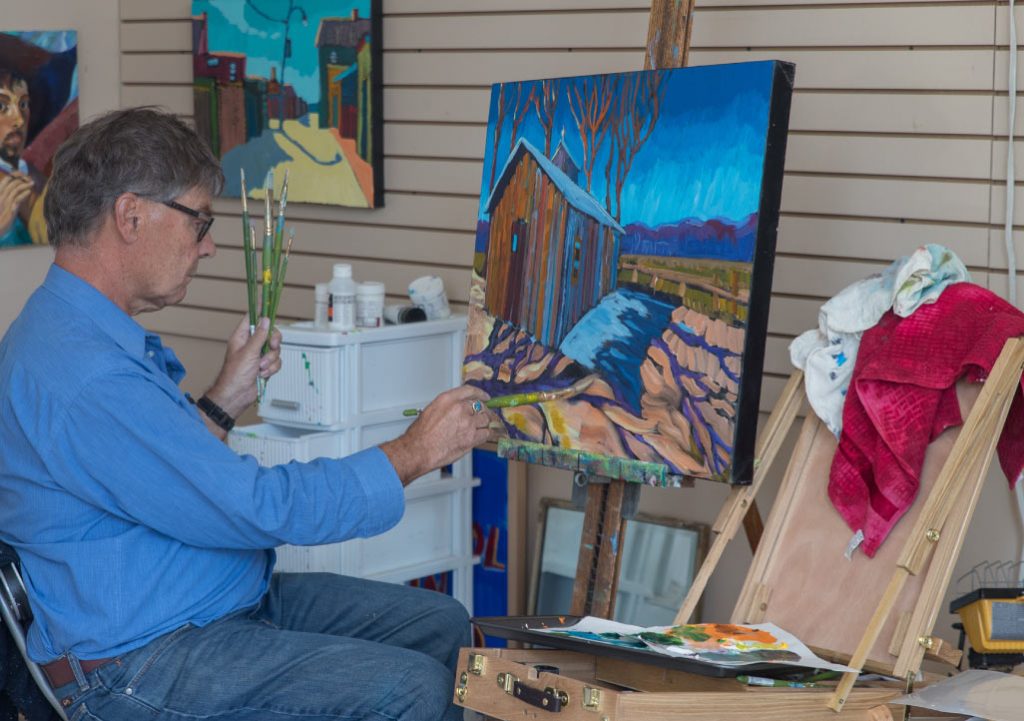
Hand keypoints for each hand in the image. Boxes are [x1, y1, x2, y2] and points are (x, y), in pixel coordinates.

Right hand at [0, 173, 32, 236]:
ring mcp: (5, 202)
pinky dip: (24, 194)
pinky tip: (29, 192)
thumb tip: (18, 189)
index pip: (6, 180)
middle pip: (12, 182)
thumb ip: (8, 196)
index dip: (15, 175)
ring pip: (15, 189)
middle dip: (22, 178)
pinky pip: (17, 199)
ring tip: (32, 183)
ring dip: (25, 185)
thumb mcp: (3, 204)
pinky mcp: (10, 210)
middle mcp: (1, 196)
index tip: (23, 174)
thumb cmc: (0, 217)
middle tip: (30, 178)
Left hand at [206, 316, 281, 418]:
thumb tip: (266, 320)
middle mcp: (251, 344)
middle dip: (273, 343)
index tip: (268, 302)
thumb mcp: (248, 352)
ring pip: (275, 350)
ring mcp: (258, 356)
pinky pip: (276, 362)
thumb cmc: (234, 375)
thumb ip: (259, 336)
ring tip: (260, 368)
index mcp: (242, 337)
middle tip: (271, 347)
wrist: (236, 395)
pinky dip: (272, 369)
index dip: (261, 311)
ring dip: (270, 360)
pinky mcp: (265, 366)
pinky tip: (262, 374)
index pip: (253, 318)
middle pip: (270, 334)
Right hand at [380, 385, 494, 483]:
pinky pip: (487, 433)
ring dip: (484, 423)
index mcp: (447, 399)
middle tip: (482, 416)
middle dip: (481, 411)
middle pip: (479, 406)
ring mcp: (467, 423)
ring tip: (483, 427)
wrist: (418, 450)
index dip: (479, 393)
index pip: (469, 391)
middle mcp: (459, 408)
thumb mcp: (431, 411)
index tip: (484, 396)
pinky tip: (488, 434)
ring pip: (485, 419)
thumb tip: (456, 411)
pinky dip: (488, 434)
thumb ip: (447, 408)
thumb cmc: (420, 435)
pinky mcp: (472, 437)